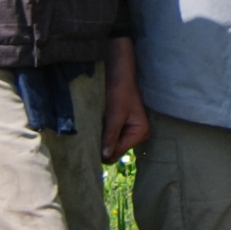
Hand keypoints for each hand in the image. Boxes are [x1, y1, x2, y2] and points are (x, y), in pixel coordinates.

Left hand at [101, 37, 149, 159]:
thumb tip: (104, 157)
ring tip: (93, 129)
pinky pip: (110, 135)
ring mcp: (130, 130)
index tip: (89, 146)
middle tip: (90, 137)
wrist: (119, 72)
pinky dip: (103, 132)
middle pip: (116, 150)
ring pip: (111, 143)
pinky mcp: (122, 124)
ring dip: (102, 138)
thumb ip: (110, 136)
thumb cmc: (120, 89)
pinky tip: (97, 125)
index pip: (119, 151)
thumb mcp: (115, 114)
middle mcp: (138, 134)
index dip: (104, 150)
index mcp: (141, 132)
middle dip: (104, 145)